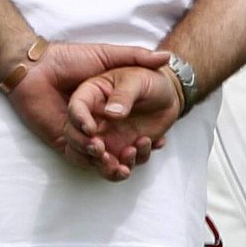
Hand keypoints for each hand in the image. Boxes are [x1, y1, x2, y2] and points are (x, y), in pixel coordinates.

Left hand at [5, 41, 170, 182]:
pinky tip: (103, 153)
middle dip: (135, 154)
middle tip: (143, 147)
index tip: (161, 139)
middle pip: (120, 148)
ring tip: (127, 155)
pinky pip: (79, 158)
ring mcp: (79, 133)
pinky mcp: (62, 141)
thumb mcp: (107, 55)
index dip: (148, 138)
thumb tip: (167, 58)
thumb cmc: (69, 58)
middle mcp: (96, 123)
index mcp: (107, 107)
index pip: (132, 129)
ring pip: (102, 158)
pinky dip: (92, 161)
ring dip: (116, 161)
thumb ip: (136, 56)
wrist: (33, 66)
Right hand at [66, 65, 185, 167]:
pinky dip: (134, 160)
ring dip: (108, 165)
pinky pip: (121, 162)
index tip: (91, 131)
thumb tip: (111, 113)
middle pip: (77, 137)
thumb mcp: (137, 80)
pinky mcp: (122, 148)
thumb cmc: (149, 80)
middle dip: (88, 149)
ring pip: (96, 158)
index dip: (79, 120)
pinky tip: (149, 142)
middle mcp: (95, 118)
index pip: (76, 108)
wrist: (169, 95)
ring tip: (131, 152)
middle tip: (103, 153)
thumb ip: (123, 95)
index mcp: (92, 94)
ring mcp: (107, 135)